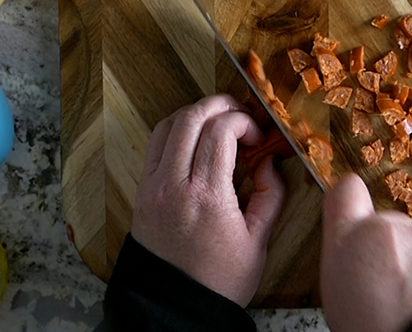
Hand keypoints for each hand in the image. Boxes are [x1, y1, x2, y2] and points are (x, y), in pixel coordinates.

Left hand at [131, 94, 285, 306]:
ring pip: (168, 124)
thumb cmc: (219, 280)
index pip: (220, 130)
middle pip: (191, 117)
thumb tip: (268, 163)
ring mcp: (153, 186)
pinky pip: (156, 144)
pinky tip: (196, 141)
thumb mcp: (258, 242)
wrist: (175, 307)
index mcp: (207, 196)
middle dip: (220, 105)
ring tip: (218, 122)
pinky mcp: (142, 191)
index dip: (244, 122)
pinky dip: (177, 131)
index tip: (257, 136)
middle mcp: (173, 185)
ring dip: (196, 114)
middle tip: (241, 113)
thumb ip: (270, 196)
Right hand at [321, 174, 411, 331]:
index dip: (350, 200)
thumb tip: (350, 250)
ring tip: (409, 297)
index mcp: (348, 238)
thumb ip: (343, 257)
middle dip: (386, 246)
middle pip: (384, 223)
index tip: (353, 213)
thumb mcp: (336, 293)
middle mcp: (384, 228)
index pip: (346, 190)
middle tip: (384, 281)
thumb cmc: (374, 327)